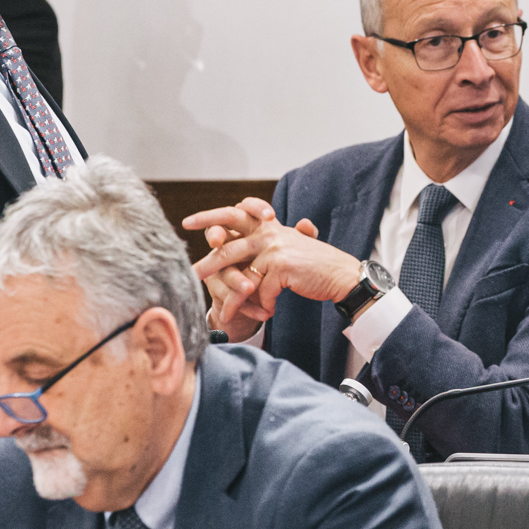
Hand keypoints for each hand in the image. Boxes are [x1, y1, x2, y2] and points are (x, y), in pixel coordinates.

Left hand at [188, 199, 347, 333]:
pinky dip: (264, 306)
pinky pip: (263, 291)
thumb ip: (262, 247)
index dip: (209, 217)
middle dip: (208, 262)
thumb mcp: (286, 247)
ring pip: (243, 275)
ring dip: (232, 298)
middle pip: (228, 245)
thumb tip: (233, 252)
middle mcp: (268, 232)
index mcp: (266, 225)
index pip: (233, 214)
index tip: (188, 223)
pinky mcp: (281, 267)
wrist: (340, 274)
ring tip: (222, 312)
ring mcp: (274, 248)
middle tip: (190, 272)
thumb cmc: (313, 265)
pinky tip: (267, 314)